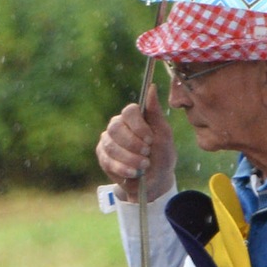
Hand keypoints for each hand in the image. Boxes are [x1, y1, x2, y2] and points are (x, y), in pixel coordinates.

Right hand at [96, 85, 175, 202]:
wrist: (154, 179)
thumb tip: (152, 87)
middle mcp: (117, 126)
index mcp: (133, 117)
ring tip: (143, 166)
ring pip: (111, 146)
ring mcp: (107, 141)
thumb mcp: (164, 134)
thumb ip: (155, 112)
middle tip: (146, 155)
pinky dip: (122, 169)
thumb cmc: (162, 154)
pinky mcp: (102, 157)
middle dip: (133, 144)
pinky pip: (107, 161)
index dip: (138, 125)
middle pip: (116, 128)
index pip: (129, 111)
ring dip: (129, 158)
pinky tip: (133, 173)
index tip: (150, 139)